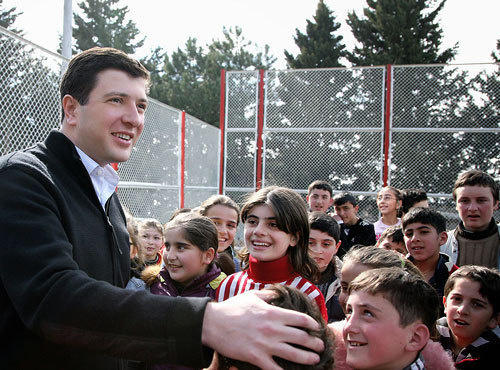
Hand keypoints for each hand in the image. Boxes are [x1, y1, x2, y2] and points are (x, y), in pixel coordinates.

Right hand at [202, 290, 323, 369]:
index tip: (317, 328)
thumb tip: (279, 294)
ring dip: (308, 358)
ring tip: (315, 360)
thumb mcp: (252, 296)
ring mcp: (265, 345)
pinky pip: (276, 369)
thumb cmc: (232, 308)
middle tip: (320, 346)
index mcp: (273, 313)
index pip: (301, 319)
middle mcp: (273, 329)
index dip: (312, 324)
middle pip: (302, 338)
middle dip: (315, 343)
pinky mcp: (256, 357)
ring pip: (294, 354)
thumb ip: (268, 295)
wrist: (213, 323)